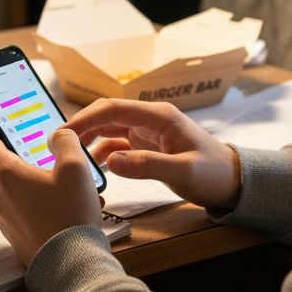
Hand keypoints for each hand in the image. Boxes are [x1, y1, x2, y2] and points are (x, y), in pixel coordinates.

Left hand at [0, 124, 102, 266]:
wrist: (69, 264)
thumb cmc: (69, 216)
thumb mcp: (76, 167)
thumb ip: (66, 141)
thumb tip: (58, 136)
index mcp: (5, 173)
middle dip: (16, 153)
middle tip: (37, 148)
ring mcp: (2, 216)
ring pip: (10, 187)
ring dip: (29, 179)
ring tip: (60, 181)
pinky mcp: (12, 233)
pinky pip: (18, 208)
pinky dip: (34, 201)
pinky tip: (62, 205)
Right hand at [65, 99, 241, 209]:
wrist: (233, 182)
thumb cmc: (215, 174)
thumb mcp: (183, 172)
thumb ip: (147, 166)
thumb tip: (111, 161)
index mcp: (159, 116)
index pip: (113, 109)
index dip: (85, 118)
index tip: (63, 133)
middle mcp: (151, 120)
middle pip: (106, 116)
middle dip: (81, 127)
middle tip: (58, 144)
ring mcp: (148, 133)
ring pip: (109, 130)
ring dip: (89, 141)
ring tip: (71, 157)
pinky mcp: (147, 147)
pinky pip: (117, 145)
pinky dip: (102, 154)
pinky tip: (93, 168)